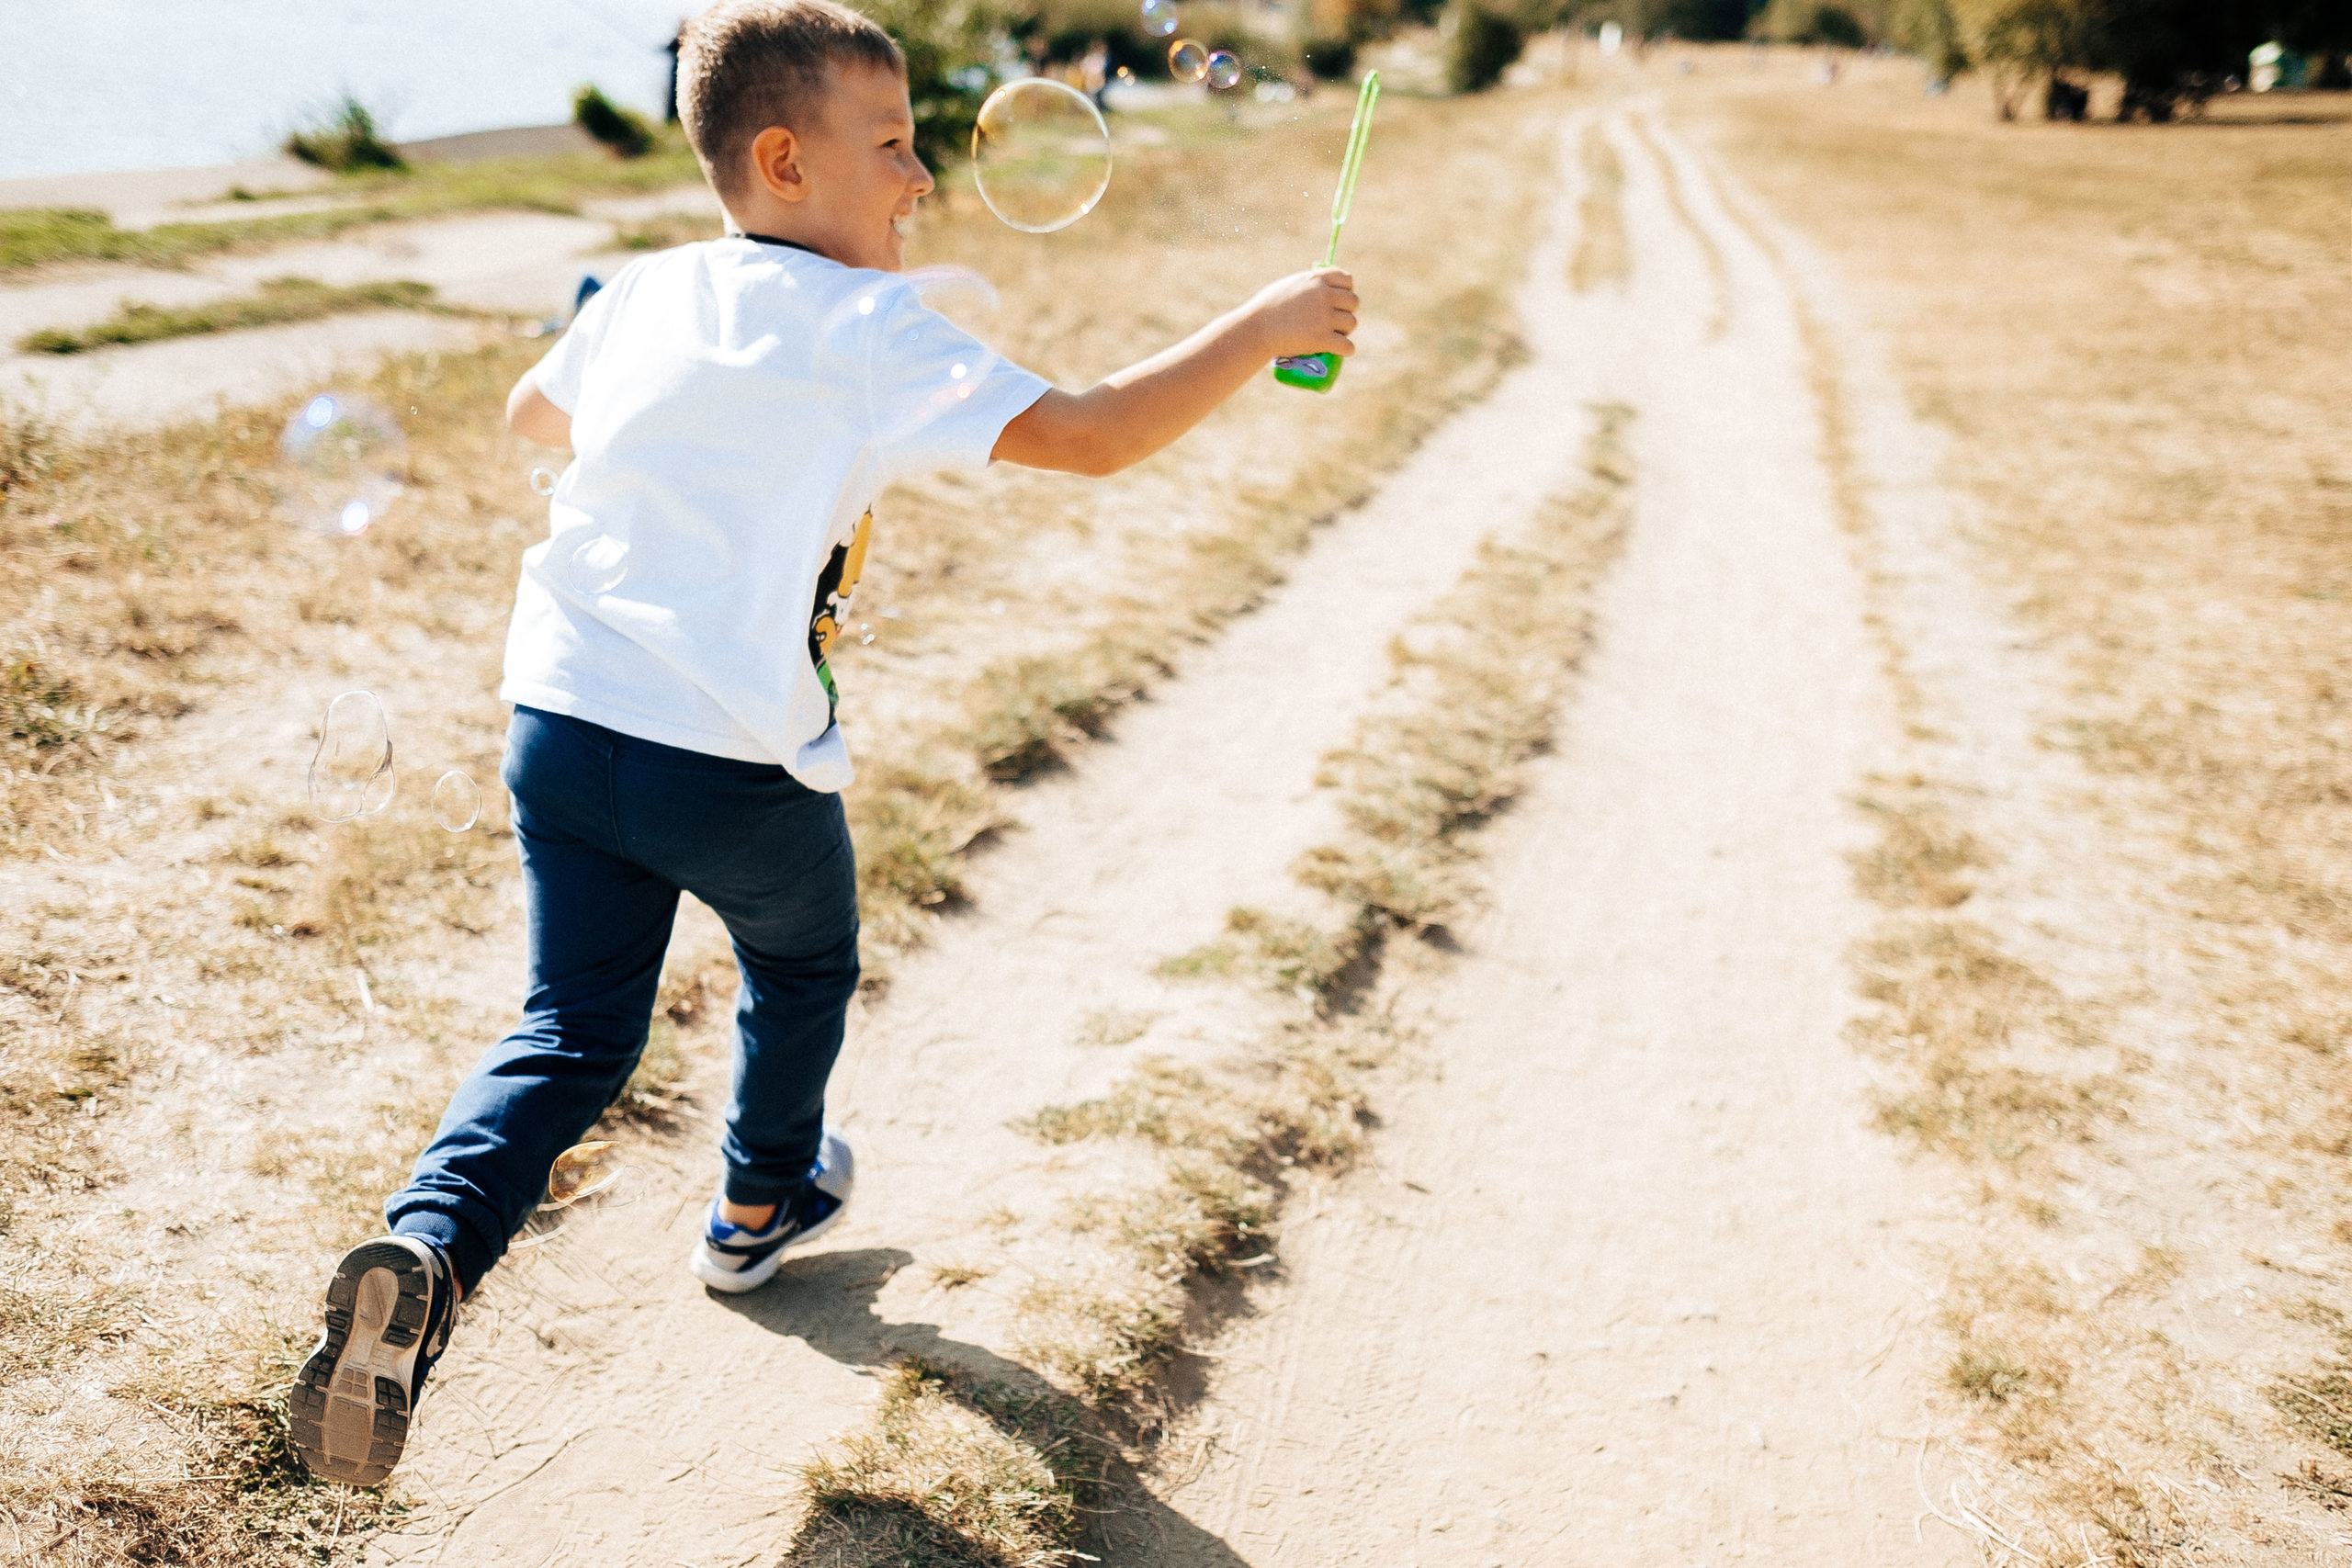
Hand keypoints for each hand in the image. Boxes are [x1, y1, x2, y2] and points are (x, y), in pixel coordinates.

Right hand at [1242, 267, 1357, 361]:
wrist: (1256, 329)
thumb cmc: (1266, 308)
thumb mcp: (1288, 286)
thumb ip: (1307, 285)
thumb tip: (1319, 287)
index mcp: (1316, 279)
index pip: (1346, 279)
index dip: (1346, 290)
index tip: (1340, 300)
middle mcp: (1324, 295)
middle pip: (1353, 301)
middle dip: (1347, 311)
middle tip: (1337, 321)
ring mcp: (1324, 317)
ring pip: (1352, 323)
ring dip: (1346, 331)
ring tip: (1335, 336)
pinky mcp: (1322, 339)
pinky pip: (1347, 346)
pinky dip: (1346, 350)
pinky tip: (1342, 351)